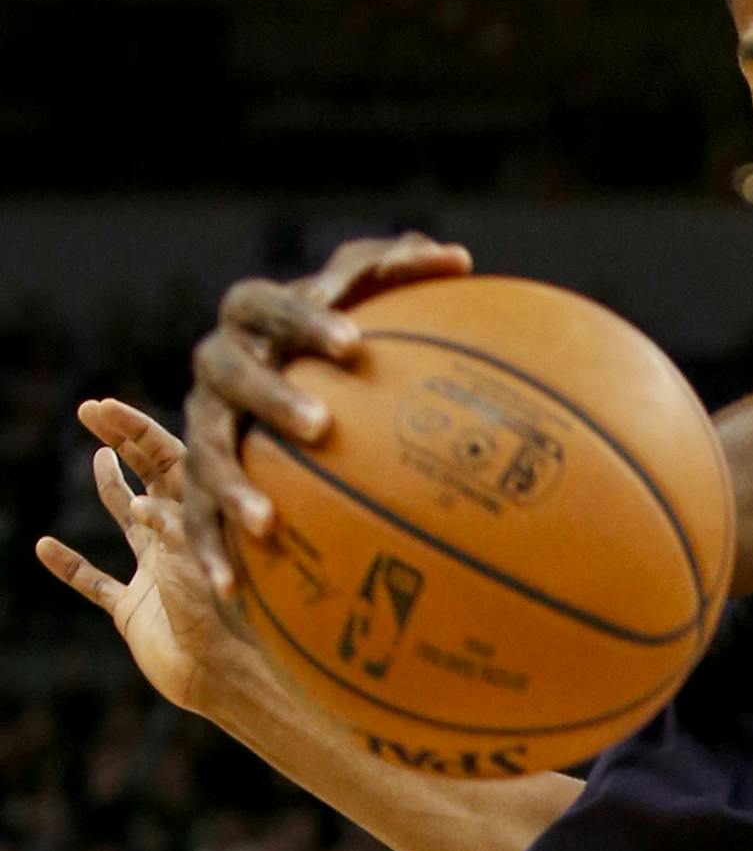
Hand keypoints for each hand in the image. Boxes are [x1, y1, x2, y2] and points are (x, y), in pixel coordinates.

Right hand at [36, 400, 258, 718]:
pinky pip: (96, 583)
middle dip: (122, 441)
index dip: (136, 430)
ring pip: (128, 522)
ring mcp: (155, 573)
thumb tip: (143, 504)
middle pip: (149, 478)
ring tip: (99, 458)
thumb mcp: (202, 568)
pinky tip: (46, 548)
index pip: (170, 459)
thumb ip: (178, 535)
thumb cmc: (226, 623)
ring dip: (113, 491)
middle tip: (90, 408)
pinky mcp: (133, 609)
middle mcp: (179, 541)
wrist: (225, 679)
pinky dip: (71, 566)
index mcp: (200, 521)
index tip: (103, 407)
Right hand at [182, 232, 471, 596]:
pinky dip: (211, 553)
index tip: (355, 343)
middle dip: (270, 398)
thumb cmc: (343, 341)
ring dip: (232, 487)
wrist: (289, 396)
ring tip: (267, 523)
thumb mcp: (371, 300)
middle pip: (228, 372)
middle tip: (320, 427)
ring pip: (204, 452)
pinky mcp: (196, 481)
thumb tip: (459, 259)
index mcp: (254, 320)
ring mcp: (203, 424)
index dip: (303, 318)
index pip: (266, 304)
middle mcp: (218, 368)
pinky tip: (233, 592)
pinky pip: (196, 520)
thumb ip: (403, 273)